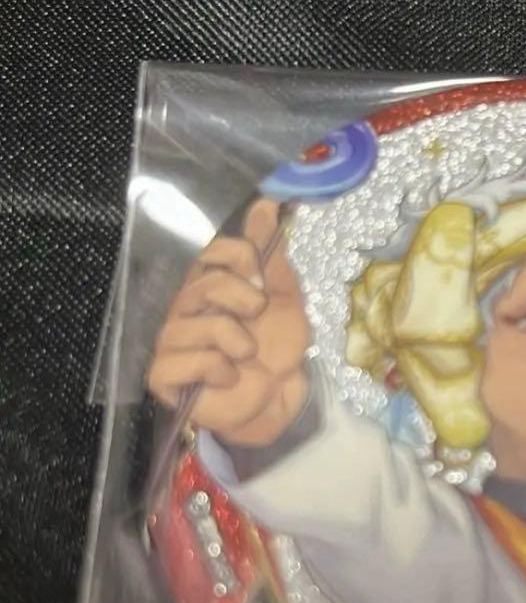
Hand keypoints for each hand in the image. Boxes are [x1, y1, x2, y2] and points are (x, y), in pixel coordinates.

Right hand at [147, 199, 310, 447]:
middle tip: (256, 319)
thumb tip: (267, 204)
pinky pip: (186, 362)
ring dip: (237, 342)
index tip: (262, 284)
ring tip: (245, 357)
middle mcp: (183, 307)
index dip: (241, 261)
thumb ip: (272, 255)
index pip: (212, 252)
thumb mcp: (284, 299)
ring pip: (200, 325)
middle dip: (243, 300)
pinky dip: (219, 370)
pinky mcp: (163, 376)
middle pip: (205, 283)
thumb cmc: (276, 349)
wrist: (278, 399)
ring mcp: (169, 341)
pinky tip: (227, 379)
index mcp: (208, 283)